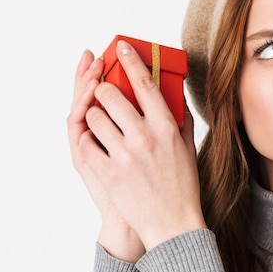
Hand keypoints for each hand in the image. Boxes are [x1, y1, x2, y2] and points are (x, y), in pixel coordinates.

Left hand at [77, 40, 205, 250]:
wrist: (173, 224)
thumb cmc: (182, 185)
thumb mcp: (187, 147)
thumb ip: (179, 117)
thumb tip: (173, 92)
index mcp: (166, 126)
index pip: (145, 82)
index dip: (130, 60)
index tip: (119, 47)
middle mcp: (145, 135)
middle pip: (110, 95)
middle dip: (102, 90)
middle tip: (103, 93)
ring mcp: (125, 154)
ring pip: (93, 116)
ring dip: (93, 115)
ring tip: (100, 123)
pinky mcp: (108, 172)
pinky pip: (86, 143)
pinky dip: (88, 140)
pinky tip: (96, 143)